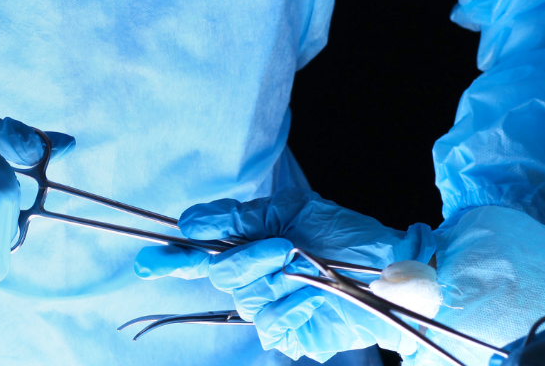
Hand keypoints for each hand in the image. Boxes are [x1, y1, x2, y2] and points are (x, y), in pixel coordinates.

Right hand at [134, 190, 434, 360]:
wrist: (393, 268)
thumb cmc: (348, 236)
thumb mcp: (292, 210)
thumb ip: (240, 216)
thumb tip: (191, 221)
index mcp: (247, 244)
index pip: (197, 253)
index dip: (171, 258)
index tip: (151, 259)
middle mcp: (252, 278)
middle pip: (220, 273)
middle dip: (247, 258)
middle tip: (283, 247)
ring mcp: (270, 306)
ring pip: (245, 299)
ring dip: (276, 279)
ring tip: (306, 266)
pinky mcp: (290, 333)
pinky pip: (271, 326)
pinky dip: (292, 307)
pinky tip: (313, 296)